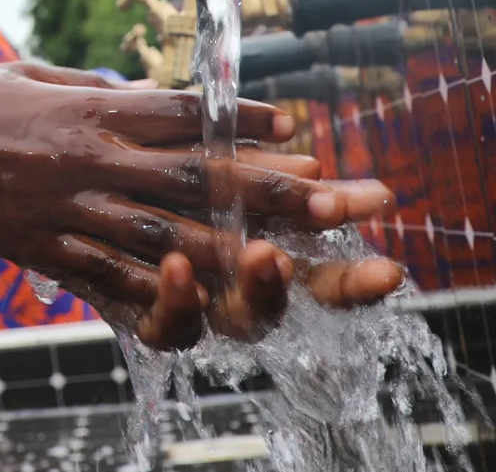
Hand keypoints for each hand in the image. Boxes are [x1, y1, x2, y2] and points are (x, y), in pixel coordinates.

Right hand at [0, 62, 360, 349]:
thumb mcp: (38, 78)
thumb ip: (99, 92)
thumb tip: (148, 98)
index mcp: (93, 110)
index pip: (187, 115)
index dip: (248, 124)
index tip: (301, 132)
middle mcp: (91, 158)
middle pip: (201, 176)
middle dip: (279, 189)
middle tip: (346, 197)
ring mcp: (69, 208)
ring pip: (169, 231)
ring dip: (241, 246)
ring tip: (300, 255)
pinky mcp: (44, 250)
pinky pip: (112, 273)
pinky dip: (165, 285)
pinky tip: (210, 296)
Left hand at [167, 145, 402, 340]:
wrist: (105, 189)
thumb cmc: (172, 180)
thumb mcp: (224, 171)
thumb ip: (277, 179)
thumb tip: (334, 175)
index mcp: (273, 258)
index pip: (328, 279)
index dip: (360, 282)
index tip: (390, 271)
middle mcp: (242, 293)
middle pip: (294, 305)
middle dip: (324, 288)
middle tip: (318, 256)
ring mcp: (200, 308)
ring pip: (238, 319)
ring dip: (256, 288)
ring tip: (263, 253)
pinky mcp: (147, 314)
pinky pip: (167, 325)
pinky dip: (177, 301)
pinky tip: (177, 265)